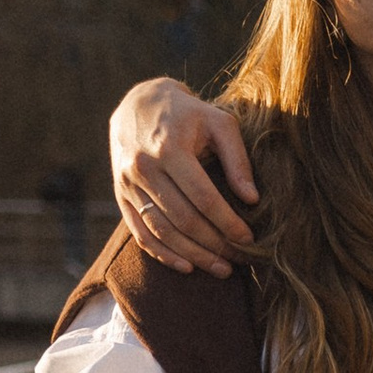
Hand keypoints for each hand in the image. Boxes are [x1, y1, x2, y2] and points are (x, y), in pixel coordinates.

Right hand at [111, 76, 257, 275]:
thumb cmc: (189, 114)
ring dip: (192, 255)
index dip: (227, 222)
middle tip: (239, 259)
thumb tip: (252, 199)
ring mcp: (128, 184)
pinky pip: (140, 233)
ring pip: (161, 231)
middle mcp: (143, 168)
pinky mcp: (120, 195)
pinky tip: (187, 266)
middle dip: (214, 244)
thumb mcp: (219, 122)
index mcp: (169, 148)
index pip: (203, 197)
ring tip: (221, 268)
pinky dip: (163, 254)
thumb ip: (238, 159)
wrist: (139, 103)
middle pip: (182, 219)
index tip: (248, 238)